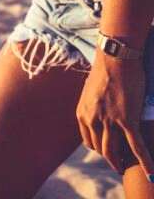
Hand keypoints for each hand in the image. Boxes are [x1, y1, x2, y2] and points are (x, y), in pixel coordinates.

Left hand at [76, 53, 153, 176]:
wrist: (116, 59)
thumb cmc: (106, 71)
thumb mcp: (91, 92)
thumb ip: (93, 107)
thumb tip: (98, 114)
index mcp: (83, 113)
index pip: (88, 140)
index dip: (98, 148)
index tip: (106, 151)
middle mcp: (93, 119)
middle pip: (100, 148)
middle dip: (109, 158)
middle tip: (118, 164)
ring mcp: (110, 120)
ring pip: (114, 150)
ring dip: (119, 162)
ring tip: (125, 169)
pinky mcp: (127, 119)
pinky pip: (136, 145)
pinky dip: (144, 160)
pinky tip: (150, 172)